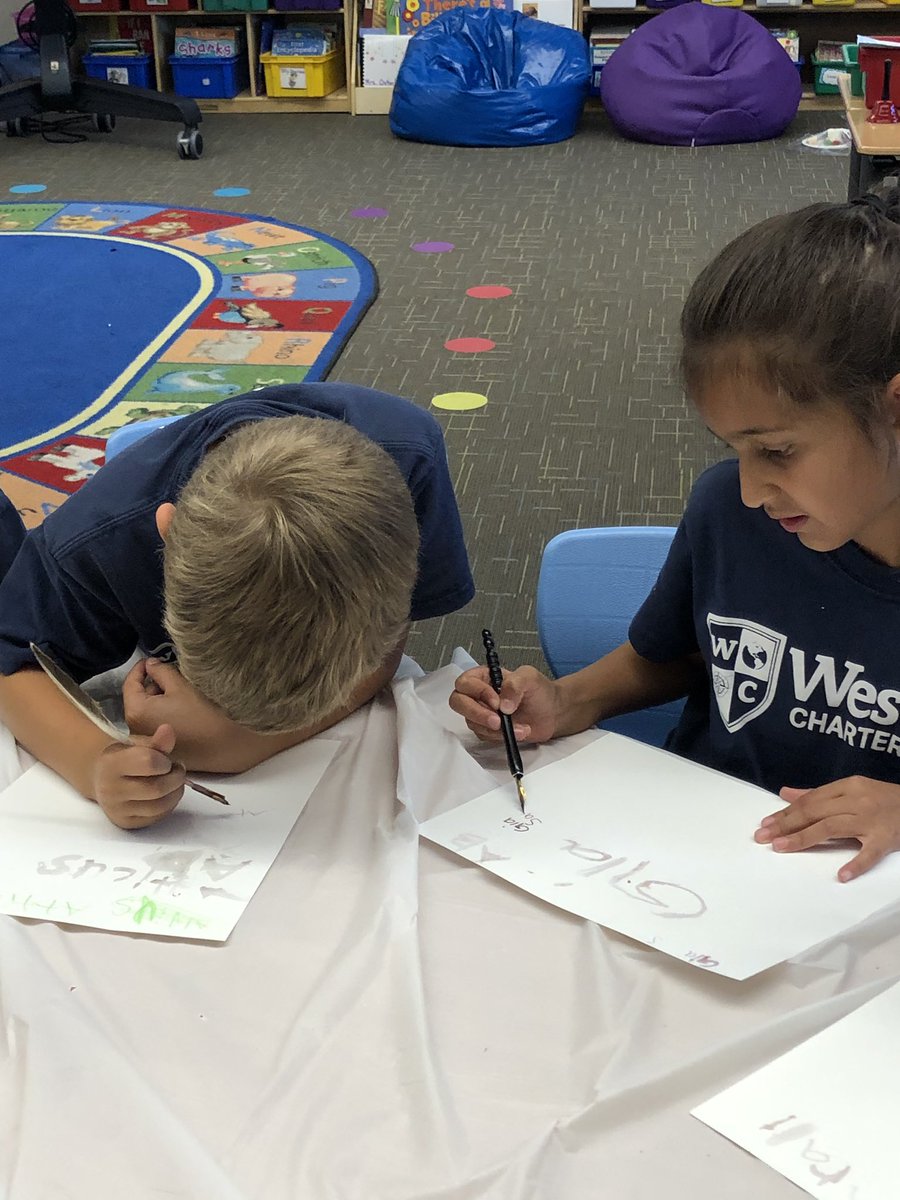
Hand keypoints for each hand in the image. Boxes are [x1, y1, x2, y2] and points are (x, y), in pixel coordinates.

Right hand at [91, 723, 184, 828]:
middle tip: (177, 770)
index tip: (166, 760)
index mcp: (111, 764)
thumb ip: (156, 741)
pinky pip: (157, 817)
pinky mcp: (126, 823)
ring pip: (159, 806)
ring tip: (174, 781)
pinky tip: (166, 794)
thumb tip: (168, 731)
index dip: (165, 761)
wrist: (101, 778)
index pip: (148, 763)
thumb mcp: (136, 743)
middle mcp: (110, 790)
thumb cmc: (124, 757)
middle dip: (176, 778)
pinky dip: (169, 804)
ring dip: (176, 792)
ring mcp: (117, 810)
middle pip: (156, 788)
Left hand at [123, 658, 240, 768]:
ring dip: (157, 698)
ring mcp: (146, 741)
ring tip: (178, 690)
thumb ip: (161, 671)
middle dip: (151, 684)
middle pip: (138, 698)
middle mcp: (134, 729)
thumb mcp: (180, 685)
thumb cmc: (200, 713)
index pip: (130, 683)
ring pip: (147, 711)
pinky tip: (180, 708)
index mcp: (136, 712)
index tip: (151, 659)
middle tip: (170, 674)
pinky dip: (162, 712)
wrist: (221, 746)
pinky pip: (154, 723)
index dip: (140, 668)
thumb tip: (150, 664)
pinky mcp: (158, 747)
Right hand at [449, 665, 560, 743]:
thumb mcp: (530, 678)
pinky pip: (484, 735)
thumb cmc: (540, 691)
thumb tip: (502, 705)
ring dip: (495, 729)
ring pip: (472, 722)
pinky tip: (520, 732)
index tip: (497, 702)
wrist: (553, 713)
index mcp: (484, 677)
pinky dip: (501, 737)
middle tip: (497, 721)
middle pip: (458, 702)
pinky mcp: (488, 730)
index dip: (477, 692)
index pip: (465, 682)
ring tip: (521, 728)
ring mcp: (482, 713)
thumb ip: (515, 685)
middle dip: (476, 713)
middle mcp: (478, 694)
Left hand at [754, 777, 899, 881]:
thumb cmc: (882, 799)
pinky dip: (856, 863)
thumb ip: (817, 793)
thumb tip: (785, 793)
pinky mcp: (885, 838)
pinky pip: (869, 852)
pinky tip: (841, 875)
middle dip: (786, 825)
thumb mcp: (851, 790)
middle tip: (763, 837)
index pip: (809, 801)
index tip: (765, 824)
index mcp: (846, 787)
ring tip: (782, 847)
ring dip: (804, 838)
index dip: (785, 813)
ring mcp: (871, 820)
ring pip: (832, 827)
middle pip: (814, 812)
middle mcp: (856, 801)